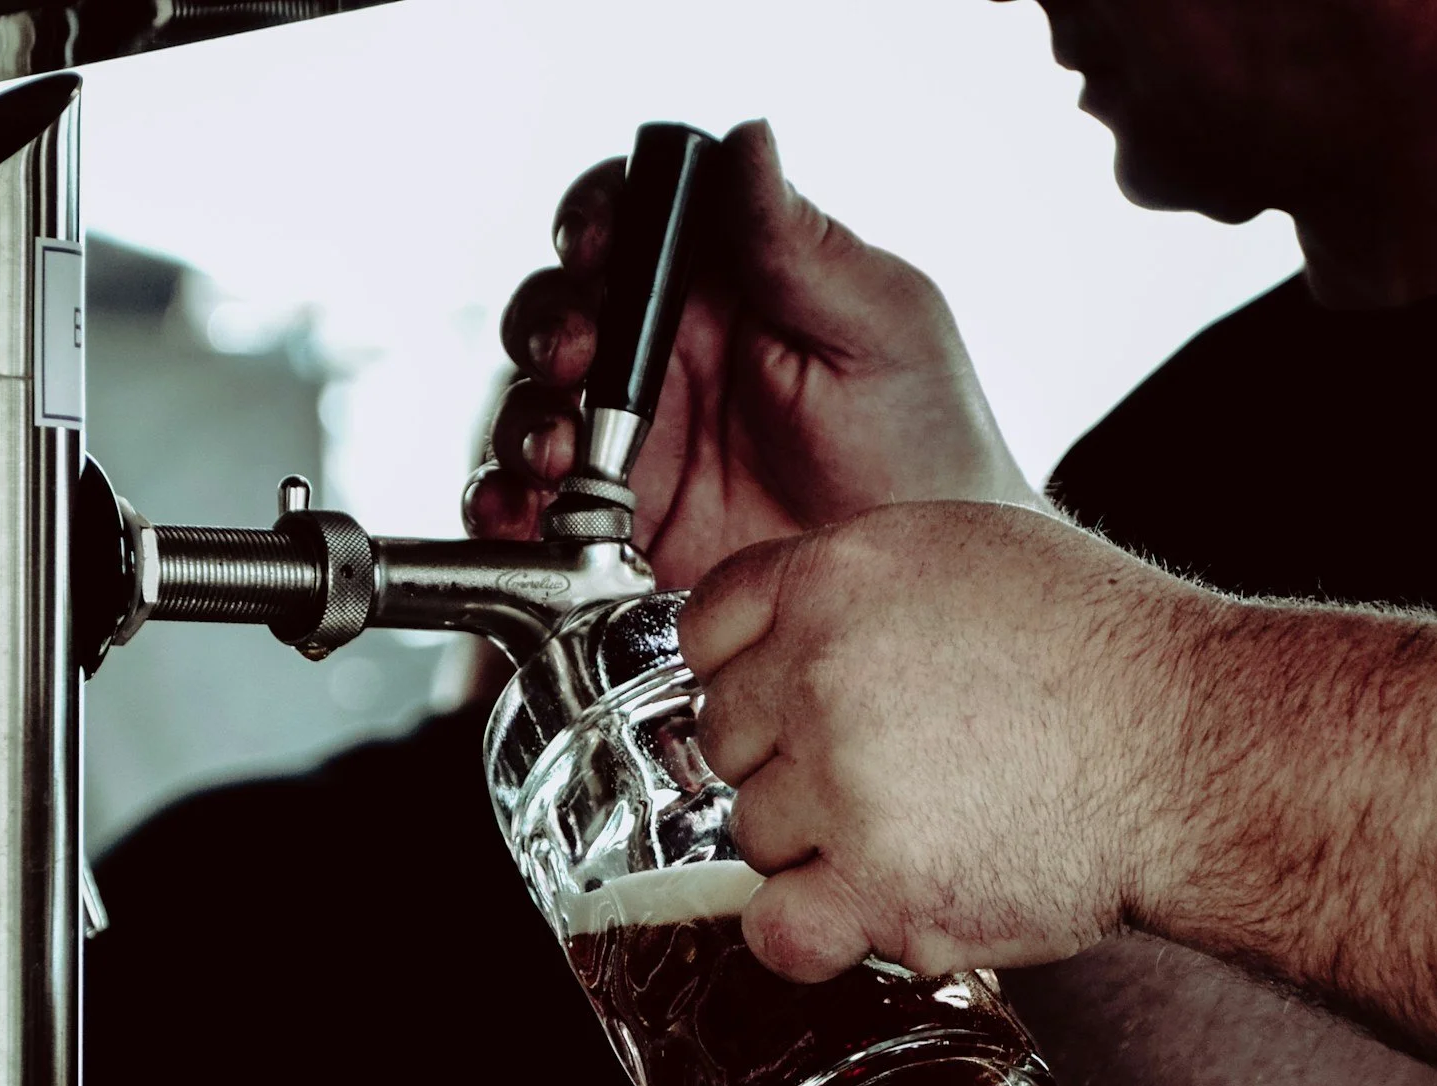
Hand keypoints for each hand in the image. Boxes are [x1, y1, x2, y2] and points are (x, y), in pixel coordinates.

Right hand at [466, 120, 1039, 587]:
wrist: (919, 593)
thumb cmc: (930, 449)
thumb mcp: (880, 327)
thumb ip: (799, 243)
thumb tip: (746, 141)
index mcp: (728, 284)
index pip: (635, 219)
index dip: (596, 218)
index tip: (595, 245)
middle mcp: (670, 354)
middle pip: (563, 305)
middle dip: (549, 323)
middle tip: (576, 357)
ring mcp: (639, 439)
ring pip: (535, 401)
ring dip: (524, 416)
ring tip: (556, 453)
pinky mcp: (618, 523)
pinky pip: (534, 505)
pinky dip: (505, 506)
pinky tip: (521, 514)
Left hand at [678, 501, 1212, 982]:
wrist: (1202, 753)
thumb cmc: (1115, 660)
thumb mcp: (973, 556)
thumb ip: (861, 588)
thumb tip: (790, 632)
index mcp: (839, 574)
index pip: (708, 630)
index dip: (749, 674)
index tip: (786, 704)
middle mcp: (824, 670)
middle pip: (722, 737)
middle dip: (786, 759)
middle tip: (885, 770)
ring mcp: (845, 781)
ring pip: (752, 833)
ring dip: (815, 845)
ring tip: (922, 826)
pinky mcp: (879, 884)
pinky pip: (775, 929)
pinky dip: (811, 931)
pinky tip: (870, 905)